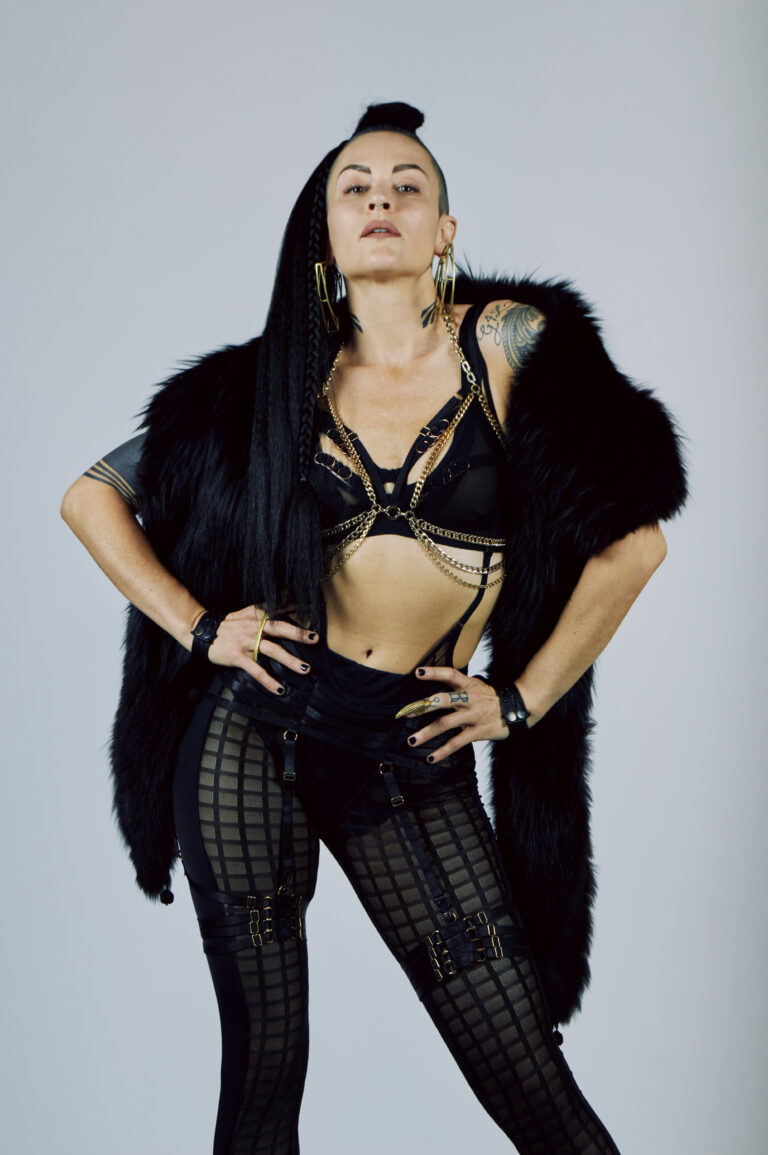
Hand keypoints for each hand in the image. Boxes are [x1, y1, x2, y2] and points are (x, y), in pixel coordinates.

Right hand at [202, 605, 317, 694]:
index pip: (280, 610)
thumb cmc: (228, 624)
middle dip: (299, 634)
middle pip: (280, 629)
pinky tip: (280, 689)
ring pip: (272, 651)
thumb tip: (288, 604)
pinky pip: (256, 670)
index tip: (314, 611)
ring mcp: (246, 642)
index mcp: (257, 614)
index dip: (297, 610)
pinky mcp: (238, 657)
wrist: (202, 631)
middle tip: (315, 639)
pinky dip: (269, 680)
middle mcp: (253, 626)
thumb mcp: (247, 613)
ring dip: (290, 661)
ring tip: (306, 669)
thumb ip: (266, 611)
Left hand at [400, 666, 512, 762]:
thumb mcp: (477, 687)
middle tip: (406, 714)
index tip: (418, 672)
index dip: (435, 672)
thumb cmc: (492, 698)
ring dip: (427, 733)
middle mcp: (469, 699)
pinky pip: (457, 742)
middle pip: (444, 700)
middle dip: (423, 707)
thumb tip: (436, 696)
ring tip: (412, 741)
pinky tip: (431, 757)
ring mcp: (473, 716)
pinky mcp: (478, 731)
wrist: (518, 709)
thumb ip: (459, 690)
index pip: (450, 674)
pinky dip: (443, 751)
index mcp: (469, 685)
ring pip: (446, 723)